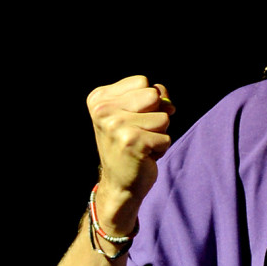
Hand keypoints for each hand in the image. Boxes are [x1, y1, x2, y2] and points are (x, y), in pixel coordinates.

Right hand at [87, 75, 173, 230]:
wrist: (121, 183)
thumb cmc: (131, 145)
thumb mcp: (138, 114)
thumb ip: (153, 97)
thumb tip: (167, 101)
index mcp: (99, 98)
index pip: (143, 82)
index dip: (148, 101)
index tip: (132, 120)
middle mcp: (103, 110)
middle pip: (154, 96)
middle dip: (156, 116)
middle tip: (139, 134)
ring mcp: (116, 126)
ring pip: (164, 118)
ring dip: (159, 134)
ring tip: (141, 145)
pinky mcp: (132, 142)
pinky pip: (167, 137)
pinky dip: (161, 149)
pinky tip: (144, 156)